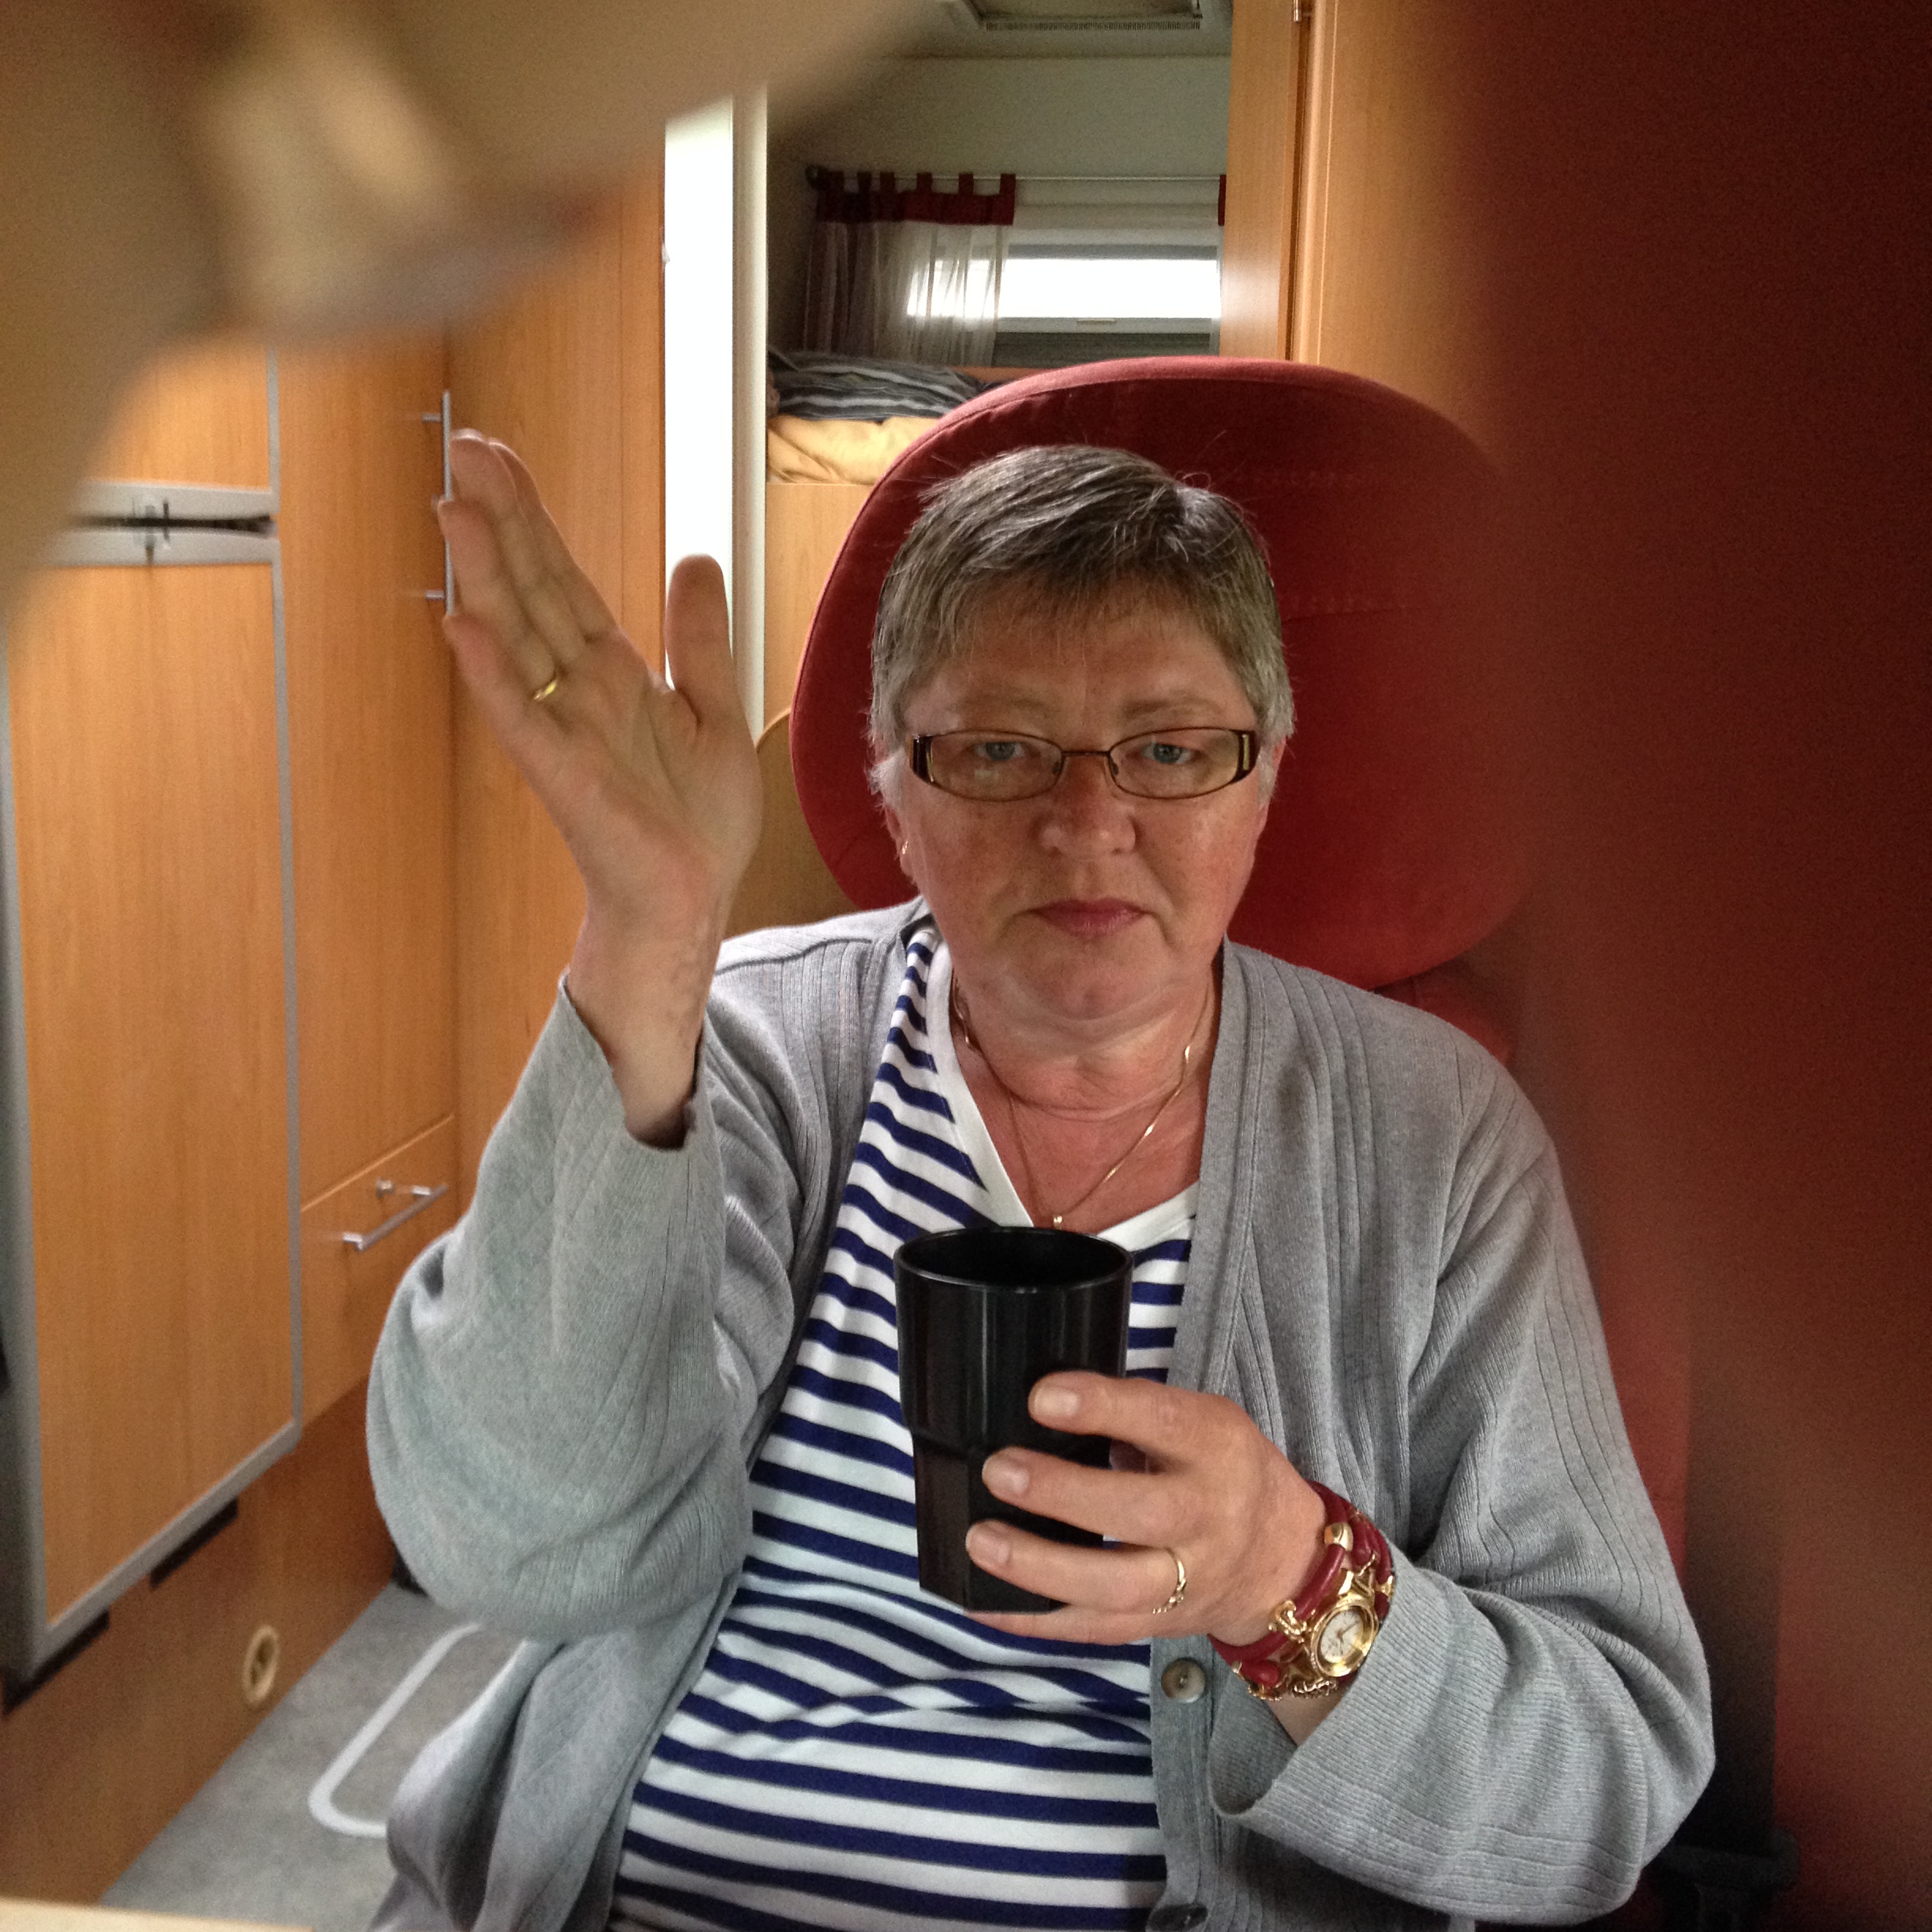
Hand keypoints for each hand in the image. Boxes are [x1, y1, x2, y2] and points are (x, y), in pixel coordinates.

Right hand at [438, 432, 759, 1139]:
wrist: (694, 902)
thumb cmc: (696, 822)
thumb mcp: (715, 709)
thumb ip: (698, 637)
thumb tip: (695, 557)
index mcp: (611, 672)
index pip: (563, 578)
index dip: (531, 517)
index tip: (496, 455)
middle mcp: (577, 692)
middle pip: (531, 591)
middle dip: (500, 521)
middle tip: (462, 450)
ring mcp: (565, 731)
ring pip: (517, 640)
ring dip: (485, 577)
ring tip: (453, 511)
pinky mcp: (565, 779)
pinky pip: (522, 720)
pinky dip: (493, 675)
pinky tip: (463, 627)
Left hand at [964, 1373, 1327, 1648]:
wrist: (1282, 1560)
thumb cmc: (1225, 1471)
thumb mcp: (1204, 1422)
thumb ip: (1139, 1414)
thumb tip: (1045, 1407)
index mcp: (1217, 1448)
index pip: (1162, 1422)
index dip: (1102, 1408)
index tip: (1041, 1398)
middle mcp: (1207, 1517)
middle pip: (1138, 1512)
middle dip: (1061, 1494)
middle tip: (998, 1470)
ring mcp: (1185, 1580)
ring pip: (1113, 1585)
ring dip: (1038, 1567)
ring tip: (980, 1541)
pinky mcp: (1158, 1623)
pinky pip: (1095, 1630)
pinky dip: (1035, 1621)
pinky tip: (985, 1605)